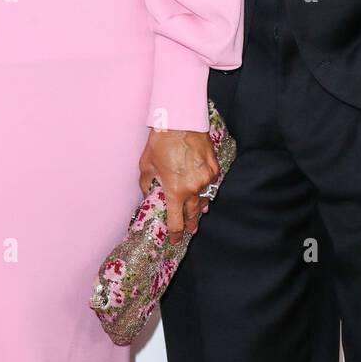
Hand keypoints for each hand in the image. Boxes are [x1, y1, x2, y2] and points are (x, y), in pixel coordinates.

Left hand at [138, 126, 219, 243]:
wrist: (180, 120)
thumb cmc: (161, 142)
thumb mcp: (146, 165)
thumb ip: (147, 184)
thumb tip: (148, 194)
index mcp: (175, 191)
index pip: (176, 222)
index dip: (175, 234)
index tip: (175, 241)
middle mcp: (194, 188)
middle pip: (193, 214)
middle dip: (190, 224)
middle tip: (189, 231)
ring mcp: (207, 178)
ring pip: (204, 198)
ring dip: (200, 206)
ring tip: (198, 212)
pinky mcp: (214, 167)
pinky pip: (211, 182)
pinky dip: (206, 187)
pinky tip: (203, 187)